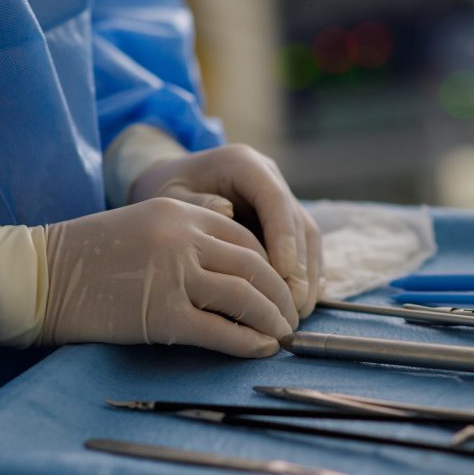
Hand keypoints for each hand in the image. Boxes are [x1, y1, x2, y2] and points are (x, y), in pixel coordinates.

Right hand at [39, 198, 297, 356]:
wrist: (38, 276)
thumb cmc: (86, 255)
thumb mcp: (142, 222)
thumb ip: (188, 227)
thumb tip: (231, 237)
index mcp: (180, 211)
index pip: (245, 238)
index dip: (272, 265)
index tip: (281, 287)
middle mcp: (183, 238)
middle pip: (255, 267)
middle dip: (281, 295)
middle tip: (293, 317)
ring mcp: (174, 275)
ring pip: (245, 298)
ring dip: (273, 320)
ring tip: (284, 336)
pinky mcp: (162, 314)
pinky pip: (221, 331)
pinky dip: (249, 342)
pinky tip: (262, 350)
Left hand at [128, 144, 321, 317]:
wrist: (171, 185)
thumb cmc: (166, 192)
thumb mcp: (169, 196)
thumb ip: (194, 204)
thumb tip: (227, 213)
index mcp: (242, 163)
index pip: (273, 197)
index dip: (282, 235)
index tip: (281, 273)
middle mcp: (269, 178)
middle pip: (297, 221)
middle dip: (299, 265)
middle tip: (293, 304)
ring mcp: (280, 199)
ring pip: (307, 237)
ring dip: (306, 275)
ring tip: (298, 310)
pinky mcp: (285, 221)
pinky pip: (304, 248)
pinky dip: (306, 275)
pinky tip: (303, 302)